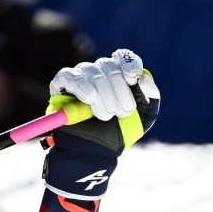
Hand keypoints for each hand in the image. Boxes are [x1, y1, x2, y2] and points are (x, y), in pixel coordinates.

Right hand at [42, 49, 159, 197]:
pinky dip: (82, 86)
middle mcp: (99, 73)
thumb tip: (145, 77)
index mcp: (118, 78)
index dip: (129, 65)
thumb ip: (150, 98)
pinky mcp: (62, 84)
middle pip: (109, 66)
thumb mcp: (141, 120)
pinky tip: (88, 99)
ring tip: (104, 116)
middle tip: (121, 113)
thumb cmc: (116, 136)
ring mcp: (80, 77)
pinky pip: (71, 76)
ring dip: (102, 96)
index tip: (133, 79)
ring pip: (92, 72)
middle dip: (119, 91)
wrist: (93, 153)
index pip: (123, 58)